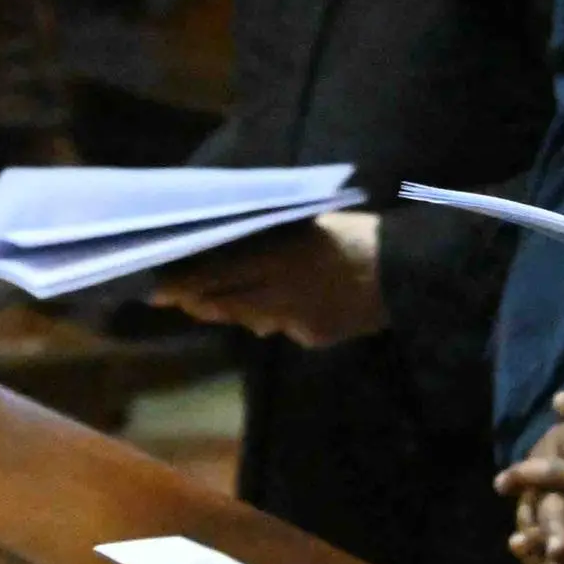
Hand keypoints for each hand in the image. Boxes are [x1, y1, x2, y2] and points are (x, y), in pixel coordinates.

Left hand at [149, 210, 386, 345]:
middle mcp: (278, 288)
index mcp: (276, 254)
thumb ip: (270, 241)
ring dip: (238, 312)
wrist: (405, 271)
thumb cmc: (356, 234)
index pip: (216, 271)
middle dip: (200, 303)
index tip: (157, 290)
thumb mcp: (308, 226)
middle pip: (224, 301)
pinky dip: (282, 319)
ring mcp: (294, 317)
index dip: (184, 283)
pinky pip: (285, 328)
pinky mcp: (311, 336)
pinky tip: (295, 308)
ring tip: (234, 301)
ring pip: (250, 320)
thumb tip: (229, 251)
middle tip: (181, 301)